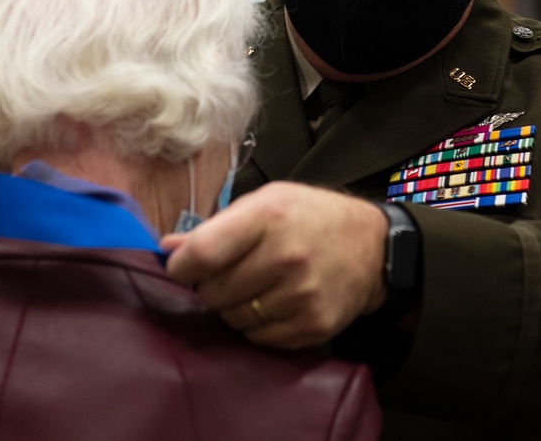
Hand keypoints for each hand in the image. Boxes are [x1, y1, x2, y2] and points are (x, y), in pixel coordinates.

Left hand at [161, 182, 387, 349]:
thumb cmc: (310, 217)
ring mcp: (301, 295)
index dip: (181, 266)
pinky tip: (273, 302)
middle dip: (209, 286)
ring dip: (233, 307)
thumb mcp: (266, 202)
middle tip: (228, 274)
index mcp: (268, 216)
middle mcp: (286, 256)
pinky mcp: (312, 325)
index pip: (203, 253)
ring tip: (255, 286)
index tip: (181, 267)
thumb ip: (217, 225)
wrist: (372, 246)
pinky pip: (259, 338)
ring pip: (233, 319)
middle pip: (213, 292)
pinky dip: (257, 325)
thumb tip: (168, 248)